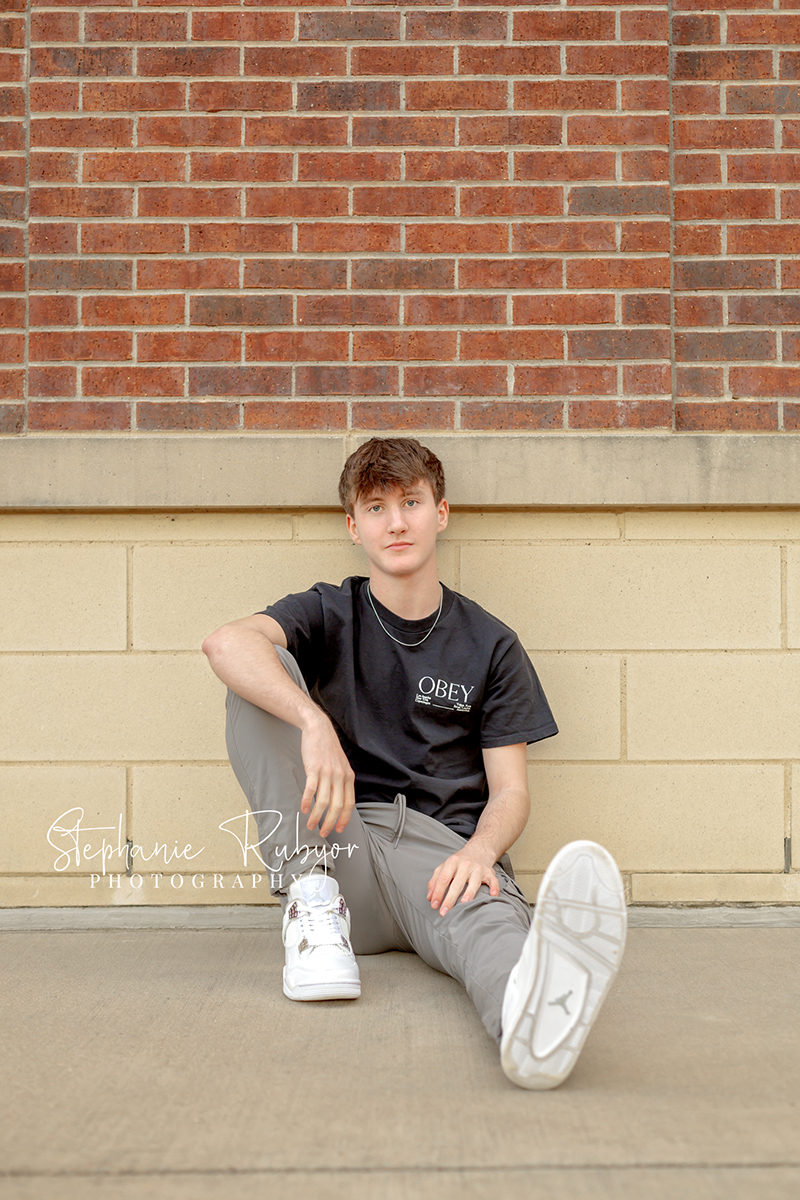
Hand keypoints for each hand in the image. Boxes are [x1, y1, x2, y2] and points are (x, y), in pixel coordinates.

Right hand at [299, 714, 355, 837]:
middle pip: (337, 806)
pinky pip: (311, 790)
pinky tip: (303, 809)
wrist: (319, 729)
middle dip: (330, 823)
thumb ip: (342, 781)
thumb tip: (338, 800)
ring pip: (323, 802)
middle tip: (323, 833)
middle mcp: (340, 776)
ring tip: (310, 825)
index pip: (349, 803)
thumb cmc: (328, 749)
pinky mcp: (314, 769)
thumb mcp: (341, 765)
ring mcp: (327, 773)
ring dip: (317, 817)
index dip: (344, 818)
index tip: (338, 829)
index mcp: (348, 777)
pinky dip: (307, 802)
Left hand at [427, 844, 500, 916]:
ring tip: (464, 904)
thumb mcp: (444, 867)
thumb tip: (430, 898)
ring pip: (474, 882)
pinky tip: (493, 895)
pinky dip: (494, 887)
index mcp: (452, 862)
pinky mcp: (489, 872)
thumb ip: (435, 881)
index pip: (443, 879)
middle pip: (457, 883)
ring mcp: (478, 868)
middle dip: (449, 899)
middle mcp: (465, 865)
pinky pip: (493, 880)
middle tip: (444, 912)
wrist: (478, 850)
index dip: (438, 892)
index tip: (434, 905)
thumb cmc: (459, 862)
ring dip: (469, 893)